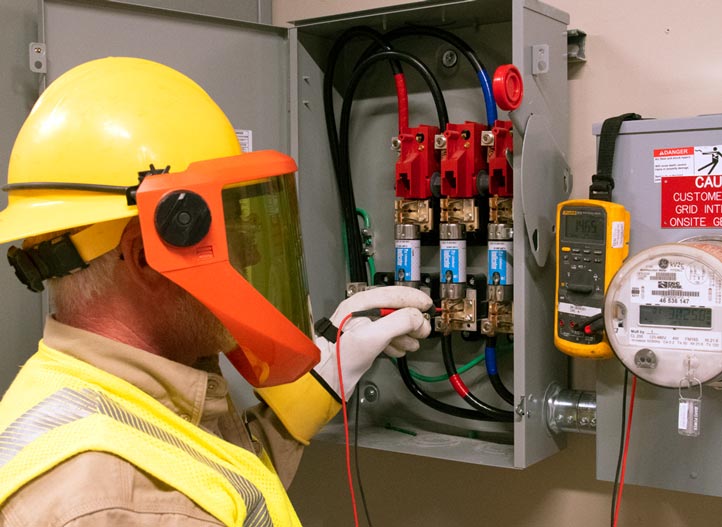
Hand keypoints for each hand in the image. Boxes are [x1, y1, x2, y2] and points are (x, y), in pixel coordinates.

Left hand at [313, 286, 432, 399]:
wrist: (327, 378)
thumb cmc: (342, 356)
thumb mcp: (374, 336)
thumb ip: (399, 322)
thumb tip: (418, 317)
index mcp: (360, 303)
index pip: (393, 293)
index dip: (413, 299)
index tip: (427, 305)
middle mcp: (361, 311)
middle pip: (394, 308)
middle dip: (411, 319)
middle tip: (423, 329)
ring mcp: (363, 325)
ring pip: (392, 323)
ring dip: (406, 332)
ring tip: (414, 342)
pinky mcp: (364, 339)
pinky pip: (386, 335)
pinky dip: (396, 341)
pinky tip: (399, 349)